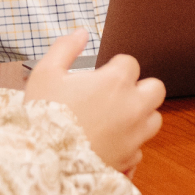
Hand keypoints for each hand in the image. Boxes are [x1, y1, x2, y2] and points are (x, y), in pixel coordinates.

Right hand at [24, 30, 166, 172]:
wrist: (39, 161)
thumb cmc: (42, 114)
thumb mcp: (45, 73)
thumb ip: (65, 48)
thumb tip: (82, 33)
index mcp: (115, 82)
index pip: (130, 63)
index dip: (115, 67)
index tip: (99, 76)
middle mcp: (133, 107)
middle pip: (155, 89)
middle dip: (140, 89)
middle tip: (116, 95)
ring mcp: (134, 135)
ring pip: (154, 119)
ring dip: (140, 116)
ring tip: (115, 119)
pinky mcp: (129, 159)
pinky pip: (139, 148)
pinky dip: (128, 145)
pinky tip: (109, 143)